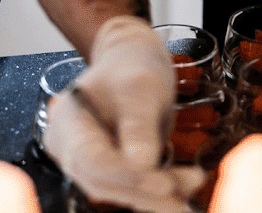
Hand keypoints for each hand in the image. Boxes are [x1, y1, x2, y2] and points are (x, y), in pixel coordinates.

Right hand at [42, 16, 203, 212]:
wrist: (133, 63)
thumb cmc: (132, 67)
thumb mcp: (140, 87)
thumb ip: (139, 123)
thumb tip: (142, 163)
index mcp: (68, 123)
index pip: (92, 161)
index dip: (127, 176)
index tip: (164, 183)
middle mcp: (72, 148)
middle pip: (104, 182)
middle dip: (146, 192)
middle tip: (184, 197)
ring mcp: (89, 162)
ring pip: (121, 190)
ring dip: (157, 195)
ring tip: (193, 182)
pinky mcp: (111, 171)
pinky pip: (132, 188)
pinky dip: (158, 191)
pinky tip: (184, 186)